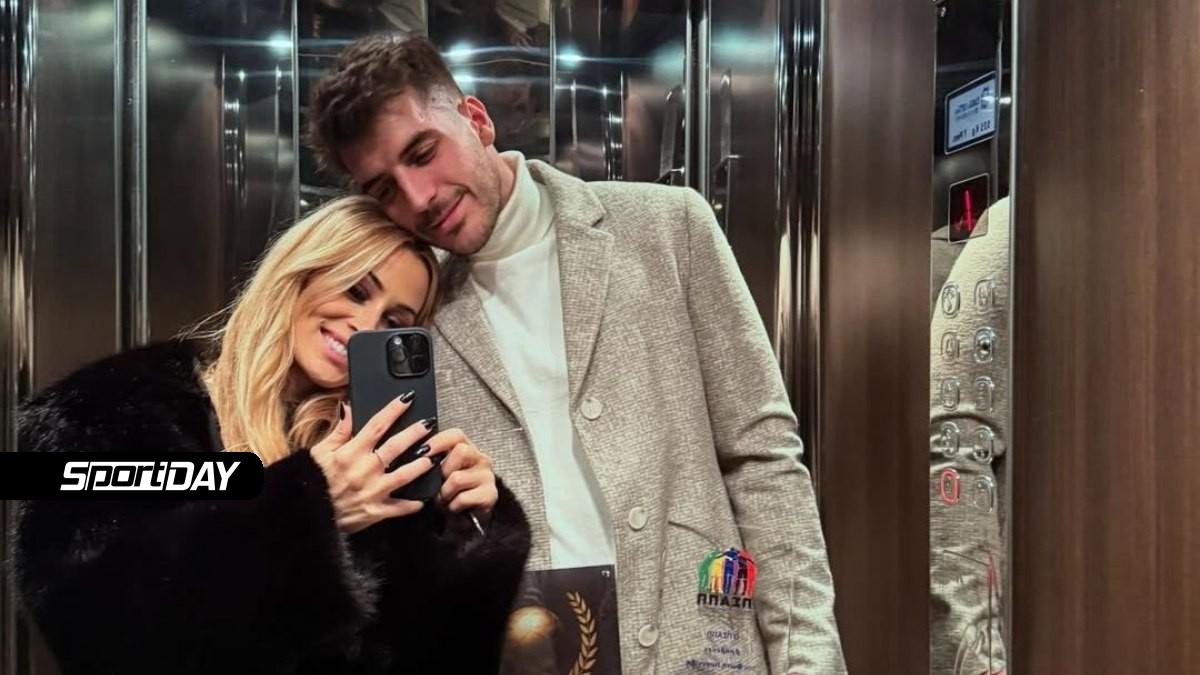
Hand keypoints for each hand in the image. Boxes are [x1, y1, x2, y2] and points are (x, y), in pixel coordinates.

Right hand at [310, 396, 436, 533]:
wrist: (305, 514)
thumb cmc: (312, 480)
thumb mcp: (320, 451)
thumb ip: (339, 430)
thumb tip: (350, 407)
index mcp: (350, 453)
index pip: (376, 426)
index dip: (393, 410)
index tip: (407, 399)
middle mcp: (363, 470)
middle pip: (395, 447)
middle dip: (415, 434)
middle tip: (429, 424)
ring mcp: (371, 492)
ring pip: (403, 476)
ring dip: (421, 466)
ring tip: (434, 457)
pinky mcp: (374, 512)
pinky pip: (399, 508)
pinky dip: (413, 504)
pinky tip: (423, 498)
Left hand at [425, 428, 498, 515]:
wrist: (462, 522)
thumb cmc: (447, 494)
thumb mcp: (438, 474)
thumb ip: (432, 461)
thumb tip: (416, 454)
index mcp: (467, 449)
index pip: (456, 435)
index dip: (438, 441)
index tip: (422, 452)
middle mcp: (481, 459)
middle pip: (462, 451)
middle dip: (444, 469)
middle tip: (439, 482)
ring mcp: (488, 477)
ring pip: (458, 478)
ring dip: (445, 492)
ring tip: (444, 498)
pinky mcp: (490, 495)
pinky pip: (463, 498)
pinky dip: (453, 506)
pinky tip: (454, 508)